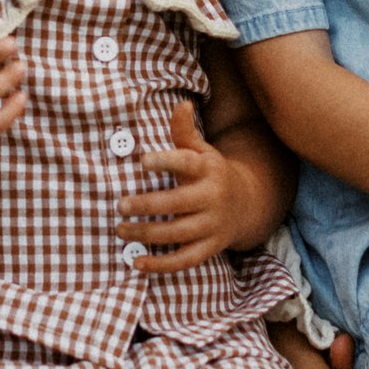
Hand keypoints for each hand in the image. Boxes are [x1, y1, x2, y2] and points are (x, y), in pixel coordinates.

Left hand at [116, 101, 259, 273]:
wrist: (248, 203)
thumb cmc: (211, 172)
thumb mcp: (202, 150)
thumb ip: (185, 131)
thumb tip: (180, 103)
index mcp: (208, 169)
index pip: (186, 164)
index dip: (165, 161)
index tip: (142, 160)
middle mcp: (212, 198)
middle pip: (177, 203)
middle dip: (147, 205)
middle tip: (120, 205)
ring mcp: (212, 225)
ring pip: (177, 233)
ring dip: (146, 234)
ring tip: (120, 229)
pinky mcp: (210, 247)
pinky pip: (185, 260)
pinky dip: (160, 265)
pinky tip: (136, 262)